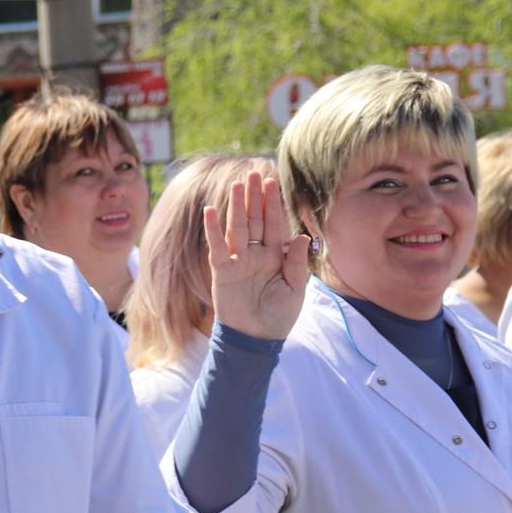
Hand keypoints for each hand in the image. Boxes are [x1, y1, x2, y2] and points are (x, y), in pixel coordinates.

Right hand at [204, 174, 311, 341]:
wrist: (256, 339)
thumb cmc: (279, 316)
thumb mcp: (295, 290)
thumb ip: (296, 262)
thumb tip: (301, 235)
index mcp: (275, 256)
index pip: (274, 224)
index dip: (273, 204)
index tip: (272, 182)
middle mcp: (256, 254)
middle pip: (255, 220)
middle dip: (254, 198)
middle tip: (254, 173)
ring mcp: (238, 261)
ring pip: (237, 228)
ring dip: (236, 207)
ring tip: (237, 185)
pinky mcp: (223, 272)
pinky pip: (217, 248)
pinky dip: (213, 230)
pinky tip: (211, 211)